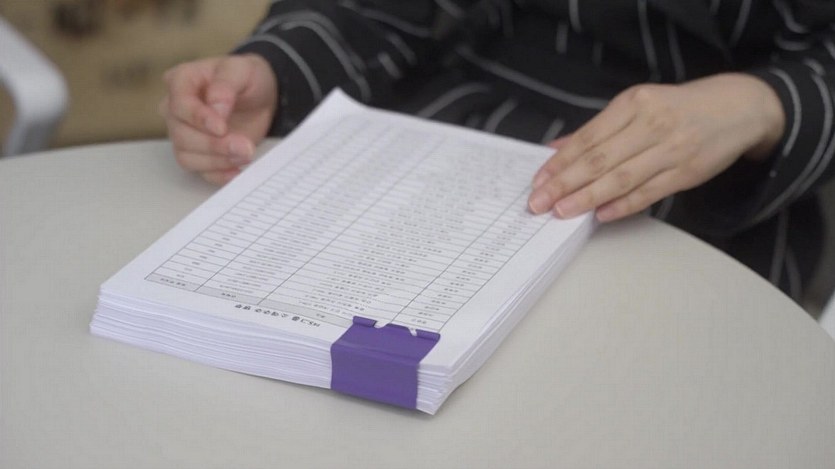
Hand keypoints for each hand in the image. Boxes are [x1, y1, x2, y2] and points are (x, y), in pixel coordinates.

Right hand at [159, 54, 277, 183]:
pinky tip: (237, 171)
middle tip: (244, 146)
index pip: (179, 104)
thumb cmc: (246, 78)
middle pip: (180, 134)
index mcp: (182, 81)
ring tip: (245, 154)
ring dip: (217, 161)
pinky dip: (219, 175)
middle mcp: (177, 109)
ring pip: (186, 156)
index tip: (222, 128)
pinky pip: (200, 171)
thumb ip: (226, 85)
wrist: (260, 97)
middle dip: (213, 144)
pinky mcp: (199, 153)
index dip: (198, 118)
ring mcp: (185, 133)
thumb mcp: (242, 70)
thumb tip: (216, 108)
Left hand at [527, 73, 784, 221]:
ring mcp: (671, 149)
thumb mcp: (639, 105)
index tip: (538, 180)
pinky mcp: (687, 172)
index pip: (587, 137)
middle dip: (564, 183)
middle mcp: (652, 124)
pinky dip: (622, 205)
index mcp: (634, 103)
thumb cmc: (679, 108)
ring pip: (621, 178)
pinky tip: (600, 214)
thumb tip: (557, 149)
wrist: (739, 108)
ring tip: (562, 211)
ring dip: (587, 197)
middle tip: (539, 202)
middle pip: (599, 159)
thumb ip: (598, 129)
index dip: (559, 162)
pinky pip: (648, 193)